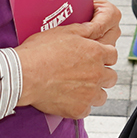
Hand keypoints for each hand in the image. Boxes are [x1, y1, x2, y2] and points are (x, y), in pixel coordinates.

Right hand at [16, 0, 119, 119]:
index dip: (103, 56)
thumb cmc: (39, 52)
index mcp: (96, 53)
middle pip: (111, 77)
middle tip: (86, 73)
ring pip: (102, 96)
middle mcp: (97, 74)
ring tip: (76, 87)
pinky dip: (79, 105)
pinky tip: (67, 98)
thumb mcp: (64, 32)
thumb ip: (85, 31)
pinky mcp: (79, 110)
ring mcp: (89, 94)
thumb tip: (95, 27)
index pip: (113, 55)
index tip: (95, 58)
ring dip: (93, 91)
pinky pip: (87, 109)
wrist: (23, 75)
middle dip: (101, 74)